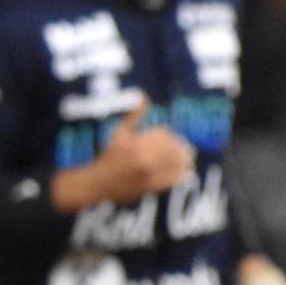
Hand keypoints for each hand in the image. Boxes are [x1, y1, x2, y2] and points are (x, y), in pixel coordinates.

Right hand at [52, 93, 194, 210]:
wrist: (101, 183)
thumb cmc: (109, 155)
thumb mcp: (120, 132)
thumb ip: (134, 115)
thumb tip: (144, 97)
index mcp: (137, 145)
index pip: (163, 134)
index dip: (166, 133)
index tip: (163, 134)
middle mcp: (145, 160)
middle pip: (173, 148)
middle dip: (177, 144)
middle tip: (179, 144)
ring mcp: (151, 175)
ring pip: (178, 163)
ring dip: (183, 157)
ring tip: (185, 155)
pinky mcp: (155, 187)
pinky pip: (176, 179)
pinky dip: (182, 172)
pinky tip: (183, 169)